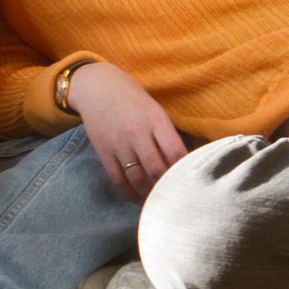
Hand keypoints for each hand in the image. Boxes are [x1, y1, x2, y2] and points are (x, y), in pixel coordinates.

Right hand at [67, 62, 187, 198]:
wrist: (96, 87)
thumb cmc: (132, 98)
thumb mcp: (155, 109)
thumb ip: (167, 134)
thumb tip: (183, 161)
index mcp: (155, 120)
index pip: (175, 152)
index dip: (184, 170)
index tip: (192, 182)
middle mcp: (137, 133)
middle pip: (156, 169)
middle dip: (168, 187)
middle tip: (178, 198)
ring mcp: (119, 144)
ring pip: (137, 178)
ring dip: (150, 194)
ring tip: (160, 201)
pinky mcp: (104, 153)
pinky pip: (118, 180)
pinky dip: (129, 193)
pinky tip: (139, 199)